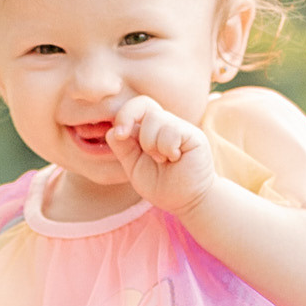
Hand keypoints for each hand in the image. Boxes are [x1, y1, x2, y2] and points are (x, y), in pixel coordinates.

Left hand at [104, 95, 216, 215]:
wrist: (187, 202)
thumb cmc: (162, 186)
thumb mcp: (134, 168)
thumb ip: (124, 149)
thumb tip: (112, 130)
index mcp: (148, 131)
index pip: (134, 108)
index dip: (123, 116)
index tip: (119, 134)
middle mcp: (164, 125)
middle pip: (143, 103)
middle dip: (128, 117)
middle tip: (126, 137)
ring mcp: (180, 128)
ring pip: (154, 118)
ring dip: (151, 144)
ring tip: (162, 159)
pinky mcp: (193, 135)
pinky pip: (171, 130)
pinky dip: (167, 148)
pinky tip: (175, 159)